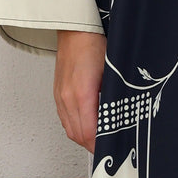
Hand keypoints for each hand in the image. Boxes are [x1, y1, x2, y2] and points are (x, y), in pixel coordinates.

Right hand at [54, 30, 105, 150]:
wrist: (75, 30)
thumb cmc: (94, 45)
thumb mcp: (111, 73)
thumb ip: (113, 98)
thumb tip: (120, 116)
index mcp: (82, 93)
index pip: (89, 132)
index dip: (100, 144)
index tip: (112, 147)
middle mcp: (67, 98)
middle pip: (78, 135)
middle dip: (92, 145)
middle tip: (107, 147)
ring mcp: (60, 96)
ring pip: (69, 129)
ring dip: (83, 137)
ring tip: (98, 139)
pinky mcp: (57, 94)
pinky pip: (64, 119)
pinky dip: (75, 127)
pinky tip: (86, 125)